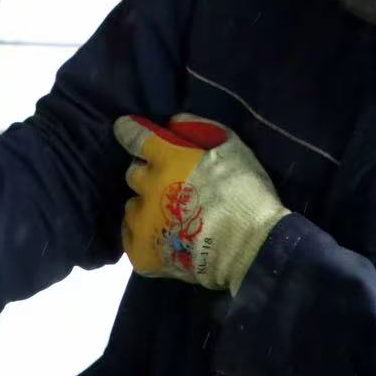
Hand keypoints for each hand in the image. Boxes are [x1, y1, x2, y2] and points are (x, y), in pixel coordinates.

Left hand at [113, 115, 289, 292]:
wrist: (251, 249)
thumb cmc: (247, 194)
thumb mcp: (234, 148)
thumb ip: (202, 129)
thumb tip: (174, 122)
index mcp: (168, 160)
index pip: (136, 137)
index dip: (128, 130)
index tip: (124, 127)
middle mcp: (148, 188)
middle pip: (133, 174)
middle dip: (149, 174)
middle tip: (171, 183)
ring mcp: (142, 223)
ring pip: (133, 206)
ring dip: (147, 205)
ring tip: (171, 216)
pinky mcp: (142, 253)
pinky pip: (131, 237)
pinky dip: (144, 234)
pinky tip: (164, 237)